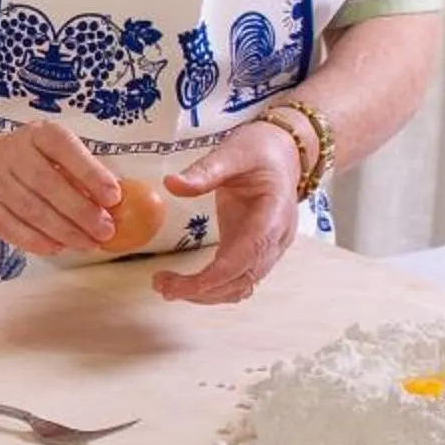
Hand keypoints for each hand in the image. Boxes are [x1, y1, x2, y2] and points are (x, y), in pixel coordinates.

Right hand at [0, 121, 120, 254]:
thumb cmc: (28, 160)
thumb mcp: (52, 151)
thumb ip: (81, 170)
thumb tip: (115, 201)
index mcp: (38, 134)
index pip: (65, 148)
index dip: (90, 173)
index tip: (114, 196)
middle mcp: (13, 154)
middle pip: (47, 184)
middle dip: (80, 211)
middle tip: (105, 230)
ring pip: (32, 210)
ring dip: (64, 231)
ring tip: (89, 244)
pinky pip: (12, 228)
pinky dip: (37, 241)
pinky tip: (58, 247)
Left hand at [151, 118, 303, 304]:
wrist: (283, 153)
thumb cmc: (260, 150)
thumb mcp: (232, 152)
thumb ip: (204, 171)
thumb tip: (172, 184)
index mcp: (274, 214)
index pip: (248, 254)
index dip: (217, 275)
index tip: (184, 285)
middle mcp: (276, 238)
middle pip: (243, 279)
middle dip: (203, 289)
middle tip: (161, 285)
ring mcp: (269, 248)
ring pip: (241, 286)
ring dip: (206, 294)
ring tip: (167, 287)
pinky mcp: (255, 251)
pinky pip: (238, 279)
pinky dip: (213, 288)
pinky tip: (186, 285)